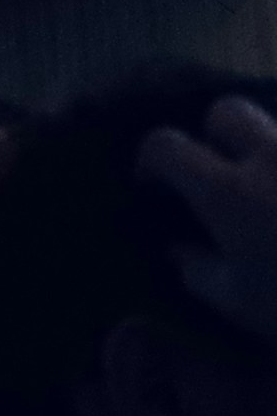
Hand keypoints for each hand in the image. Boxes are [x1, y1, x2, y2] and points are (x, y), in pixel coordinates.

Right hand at [141, 92, 276, 346]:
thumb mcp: (240, 303)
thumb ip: (200, 271)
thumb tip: (179, 250)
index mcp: (229, 191)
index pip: (167, 146)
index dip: (151, 160)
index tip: (153, 184)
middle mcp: (273, 158)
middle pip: (229, 112)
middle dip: (215, 134)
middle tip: (219, 173)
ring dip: (268, 153)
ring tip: (272, 193)